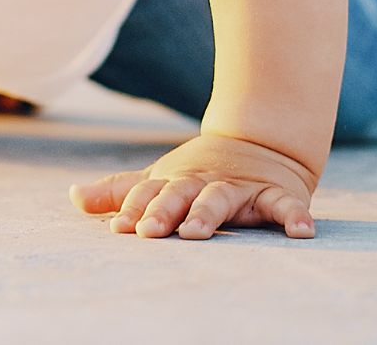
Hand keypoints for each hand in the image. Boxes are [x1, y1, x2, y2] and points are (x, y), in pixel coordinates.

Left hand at [70, 132, 318, 239]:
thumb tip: (74, 197)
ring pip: (221, 199)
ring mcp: (239, 187)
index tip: (118, 228)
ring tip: (196, 233)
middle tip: (148, 232)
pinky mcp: (275, 193)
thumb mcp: (159, 180)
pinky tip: (301, 232)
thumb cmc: (198, 174)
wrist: (258, 143)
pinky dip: (294, 216)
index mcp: (174, 182)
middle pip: (179, 195)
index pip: (149, 194)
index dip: (134, 209)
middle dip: (163, 211)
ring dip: (208, 214)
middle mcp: (203, 183)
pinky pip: (286, 205)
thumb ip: (120, 192)